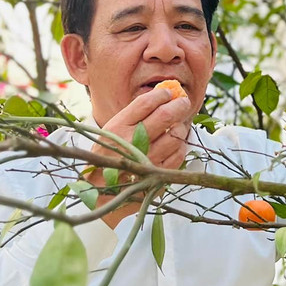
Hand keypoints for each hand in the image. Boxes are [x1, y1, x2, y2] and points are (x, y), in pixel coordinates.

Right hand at [86, 87, 192, 227]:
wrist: (101, 193)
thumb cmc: (108, 157)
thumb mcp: (111, 133)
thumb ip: (132, 117)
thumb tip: (160, 97)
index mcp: (118, 127)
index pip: (146, 103)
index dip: (161, 94)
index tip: (168, 93)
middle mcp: (133, 142)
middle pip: (165, 115)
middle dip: (179, 105)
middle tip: (183, 102)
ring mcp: (148, 159)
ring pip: (176, 134)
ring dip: (182, 126)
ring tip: (179, 124)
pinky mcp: (158, 174)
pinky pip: (179, 154)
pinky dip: (182, 145)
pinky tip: (177, 143)